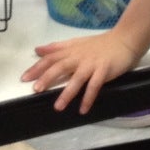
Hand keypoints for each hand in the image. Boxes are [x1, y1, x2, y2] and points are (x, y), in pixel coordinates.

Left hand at [22, 33, 139, 112]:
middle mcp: (79, 56)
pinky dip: (88, 97)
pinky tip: (83, 109)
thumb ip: (57, 47)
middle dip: (47, 78)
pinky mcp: (104, 70)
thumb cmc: (100, 44)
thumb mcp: (76, 42)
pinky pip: (95, 86)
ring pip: (76, 79)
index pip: (51, 58)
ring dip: (67, 93)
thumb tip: (38, 50)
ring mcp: (92, 64)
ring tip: (58, 107)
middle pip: (60, 67)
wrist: (125, 40)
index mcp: (71, 50)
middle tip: (36, 90)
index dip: (37, 67)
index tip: (24, 78)